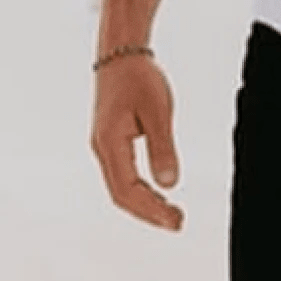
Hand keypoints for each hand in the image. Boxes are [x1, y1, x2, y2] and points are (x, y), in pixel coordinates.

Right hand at [91, 52, 184, 229]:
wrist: (120, 56)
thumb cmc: (139, 79)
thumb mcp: (158, 112)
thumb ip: (163, 148)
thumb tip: (169, 183)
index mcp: (109, 143)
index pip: (127, 189)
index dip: (151, 209)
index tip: (175, 220)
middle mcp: (102, 149)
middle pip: (121, 195)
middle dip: (148, 213)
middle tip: (178, 224)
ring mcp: (104, 147)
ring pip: (120, 187)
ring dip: (145, 204)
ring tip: (172, 215)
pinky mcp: (111, 143)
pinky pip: (122, 176)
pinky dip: (140, 191)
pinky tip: (159, 194)